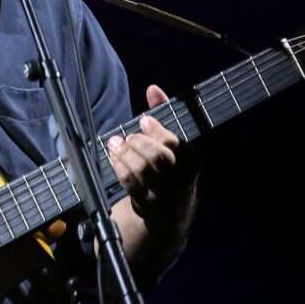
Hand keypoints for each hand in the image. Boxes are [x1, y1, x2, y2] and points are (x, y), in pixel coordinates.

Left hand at [106, 85, 197, 234]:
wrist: (170, 214)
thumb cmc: (170, 169)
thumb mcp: (173, 145)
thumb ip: (163, 115)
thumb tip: (153, 89)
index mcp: (191, 163)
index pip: (175, 144)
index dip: (157, 130)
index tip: (143, 120)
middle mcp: (180, 180)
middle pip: (159, 158)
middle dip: (139, 143)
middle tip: (129, 136)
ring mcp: (163, 195)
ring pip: (142, 170)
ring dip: (124, 153)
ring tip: (115, 143)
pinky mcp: (146, 204)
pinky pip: (129, 183)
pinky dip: (118, 167)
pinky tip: (114, 157)